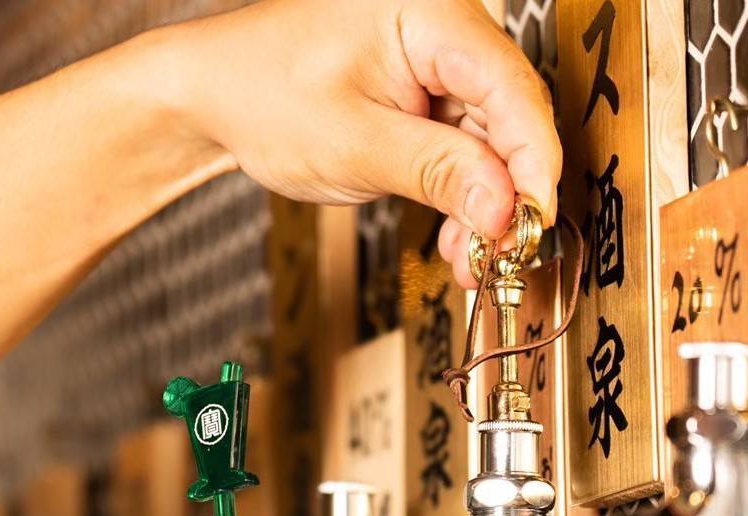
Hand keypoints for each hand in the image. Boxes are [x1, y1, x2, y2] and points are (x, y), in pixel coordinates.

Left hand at [169, 0, 560, 285]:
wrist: (214, 97)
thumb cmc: (263, 95)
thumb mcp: (355, 143)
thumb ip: (437, 172)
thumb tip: (505, 206)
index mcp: (429, 11)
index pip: (512, 88)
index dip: (532, 162)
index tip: (534, 221)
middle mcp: (442, 28)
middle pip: (509, 116)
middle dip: (508, 193)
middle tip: (504, 254)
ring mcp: (435, 64)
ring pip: (490, 143)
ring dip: (485, 207)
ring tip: (470, 260)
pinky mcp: (426, 97)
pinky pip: (463, 151)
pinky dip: (462, 198)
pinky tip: (457, 238)